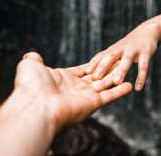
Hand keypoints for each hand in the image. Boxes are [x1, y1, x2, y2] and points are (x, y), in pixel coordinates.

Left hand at [14, 52, 132, 130]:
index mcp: (63, 79)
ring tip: (127, 71)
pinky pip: (111, 96)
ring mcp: (85, 96)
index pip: (81, 70)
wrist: (35, 105)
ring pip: (105, 84)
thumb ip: (34, 59)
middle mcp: (75, 88)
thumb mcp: (30, 66)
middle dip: (106, 70)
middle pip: (95, 77)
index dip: (92, 65)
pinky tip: (130, 86)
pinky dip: (120, 91)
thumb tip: (33, 55)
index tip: (102, 59)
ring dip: (116, 78)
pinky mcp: (93, 103)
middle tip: (119, 62)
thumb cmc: (31, 86)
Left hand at [86, 22, 159, 90]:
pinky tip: (138, 88)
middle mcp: (122, 48)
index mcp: (113, 49)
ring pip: (126, 60)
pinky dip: (141, 78)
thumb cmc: (129, 46)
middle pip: (110, 57)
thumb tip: (92, 75)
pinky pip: (143, 66)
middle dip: (103, 67)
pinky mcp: (146, 53)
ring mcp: (134, 50)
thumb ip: (107, 60)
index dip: (93, 64)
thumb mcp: (117, 50)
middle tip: (95, 78)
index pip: (101, 56)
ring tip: (117, 83)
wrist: (148, 31)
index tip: (84, 73)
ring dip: (121, 71)